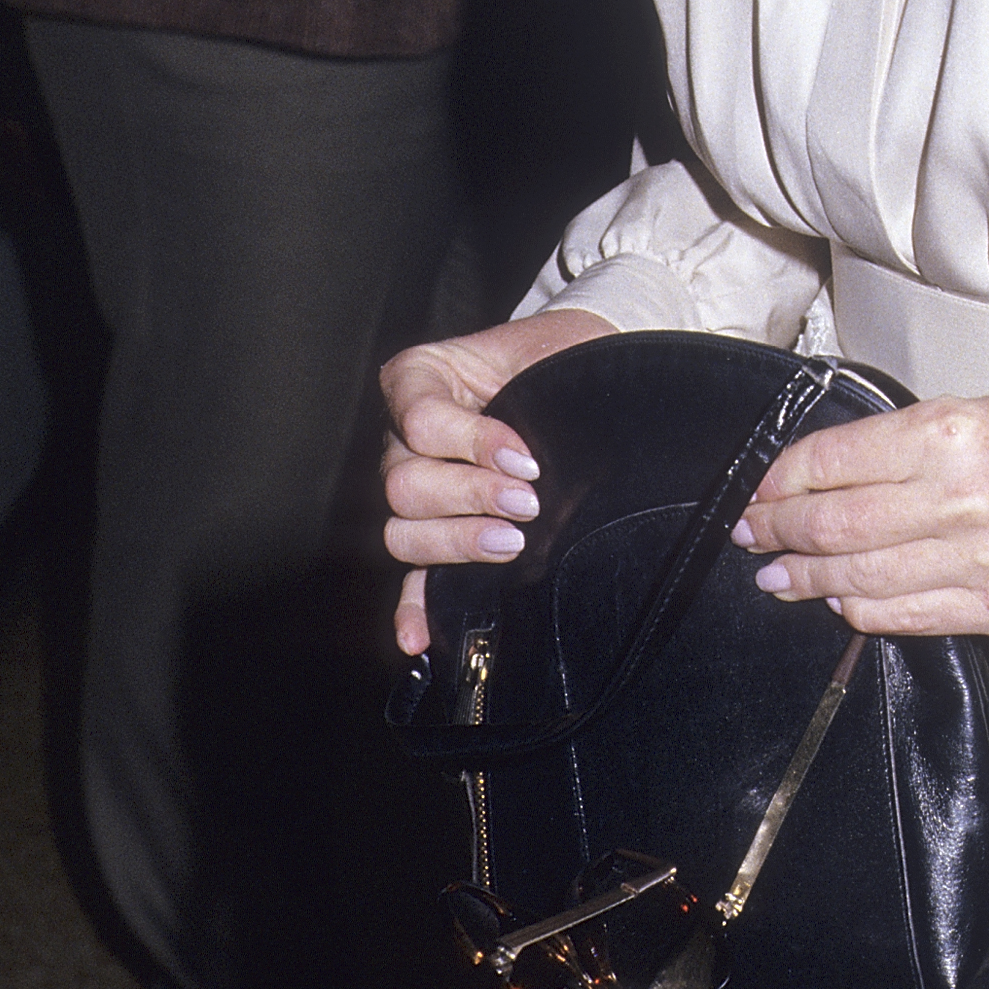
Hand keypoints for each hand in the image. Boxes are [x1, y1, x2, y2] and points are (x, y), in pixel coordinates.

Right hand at [381, 306, 615, 653]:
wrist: (583, 363)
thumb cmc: (563, 354)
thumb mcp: (548, 351)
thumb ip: (534, 390)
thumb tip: (547, 460)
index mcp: (421, 379)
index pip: (419, 420)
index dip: (474, 443)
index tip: (528, 458)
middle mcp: (405, 436)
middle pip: (405, 484)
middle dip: (472, 497)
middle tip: (527, 503)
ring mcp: (418, 486)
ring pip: (404, 530)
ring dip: (458, 543)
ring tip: (513, 542)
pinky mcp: (440, 530)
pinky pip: (413, 573)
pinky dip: (414, 605)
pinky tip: (418, 637)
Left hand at [732, 386, 988, 636]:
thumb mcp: (974, 407)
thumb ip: (899, 442)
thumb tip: (825, 474)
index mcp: (949, 433)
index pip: (831, 463)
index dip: (779, 483)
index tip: (759, 493)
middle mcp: (959, 497)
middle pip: (834, 526)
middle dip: (779, 533)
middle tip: (754, 536)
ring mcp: (979, 558)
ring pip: (859, 579)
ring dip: (806, 581)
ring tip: (779, 575)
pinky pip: (906, 616)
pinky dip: (860, 611)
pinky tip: (840, 602)